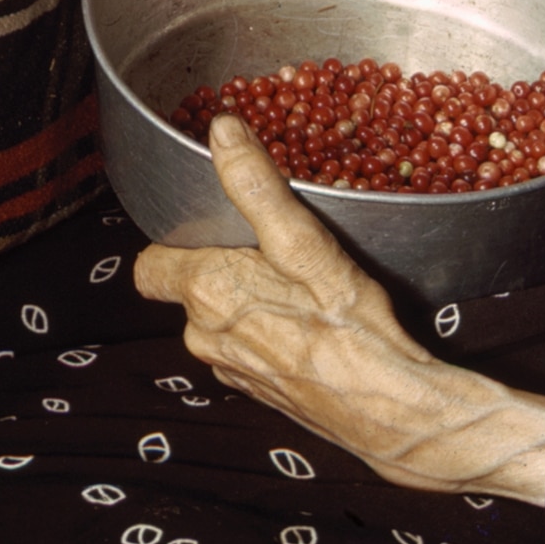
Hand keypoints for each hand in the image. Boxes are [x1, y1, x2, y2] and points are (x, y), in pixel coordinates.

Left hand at [135, 117, 544, 501]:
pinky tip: (308, 324)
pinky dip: (267, 333)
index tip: (211, 227)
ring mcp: (232, 372)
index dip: (176, 242)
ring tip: (296, 287)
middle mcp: (206, 339)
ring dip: (246, 302)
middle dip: (220, 267)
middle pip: (189, 289)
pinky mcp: (260, 394)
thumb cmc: (353, 328)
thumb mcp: (307, 244)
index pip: (150, 265)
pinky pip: (246, 350)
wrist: (394, 413)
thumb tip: (222, 130)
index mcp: (206, 296)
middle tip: (270, 251)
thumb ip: (256, 185)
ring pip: (219, 321)